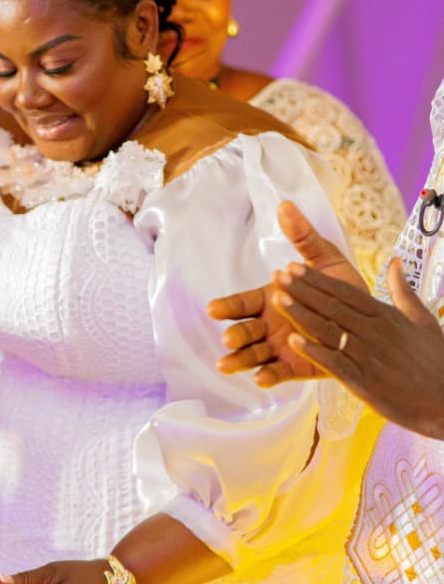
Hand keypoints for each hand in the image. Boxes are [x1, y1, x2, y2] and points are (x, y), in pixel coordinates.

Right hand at [207, 201, 366, 387]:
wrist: (371, 319)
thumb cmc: (342, 288)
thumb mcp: (325, 260)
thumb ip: (304, 237)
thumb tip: (286, 205)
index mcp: (271, 299)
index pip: (242, 303)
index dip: (227, 306)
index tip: (212, 308)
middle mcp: (271, 326)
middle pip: (246, 331)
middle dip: (235, 334)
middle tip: (227, 337)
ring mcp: (281, 348)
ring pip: (254, 355)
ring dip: (240, 360)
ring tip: (226, 365)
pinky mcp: (297, 367)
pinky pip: (279, 373)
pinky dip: (268, 377)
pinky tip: (260, 378)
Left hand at [272, 256, 443, 438]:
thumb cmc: (435, 361)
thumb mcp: (422, 320)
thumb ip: (403, 291)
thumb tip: (395, 261)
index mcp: (386, 316)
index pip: (346, 292)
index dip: (318, 279)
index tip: (294, 266)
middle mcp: (376, 332)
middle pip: (332, 306)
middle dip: (302, 290)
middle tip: (277, 275)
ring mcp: (370, 357)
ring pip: (329, 331)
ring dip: (301, 314)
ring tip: (277, 299)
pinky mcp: (365, 382)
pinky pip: (335, 363)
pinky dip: (314, 351)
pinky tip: (293, 341)